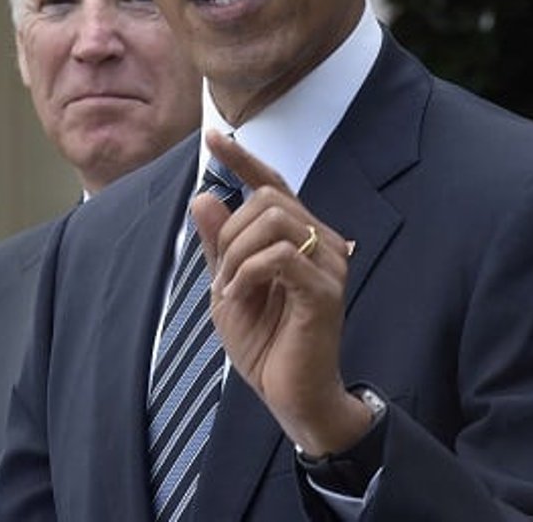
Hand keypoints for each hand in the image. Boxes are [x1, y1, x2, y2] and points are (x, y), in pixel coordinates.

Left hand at [192, 129, 372, 455]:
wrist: (290, 395)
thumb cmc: (265, 344)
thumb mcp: (227, 289)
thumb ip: (219, 246)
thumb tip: (204, 196)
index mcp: (298, 238)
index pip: (272, 184)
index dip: (244, 158)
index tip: (214, 137)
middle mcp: (320, 242)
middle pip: (268, 199)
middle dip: (231, 232)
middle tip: (222, 277)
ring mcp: (329, 264)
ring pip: (274, 220)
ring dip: (237, 252)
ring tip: (230, 291)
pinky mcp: (326, 290)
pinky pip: (280, 256)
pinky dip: (247, 272)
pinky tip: (238, 297)